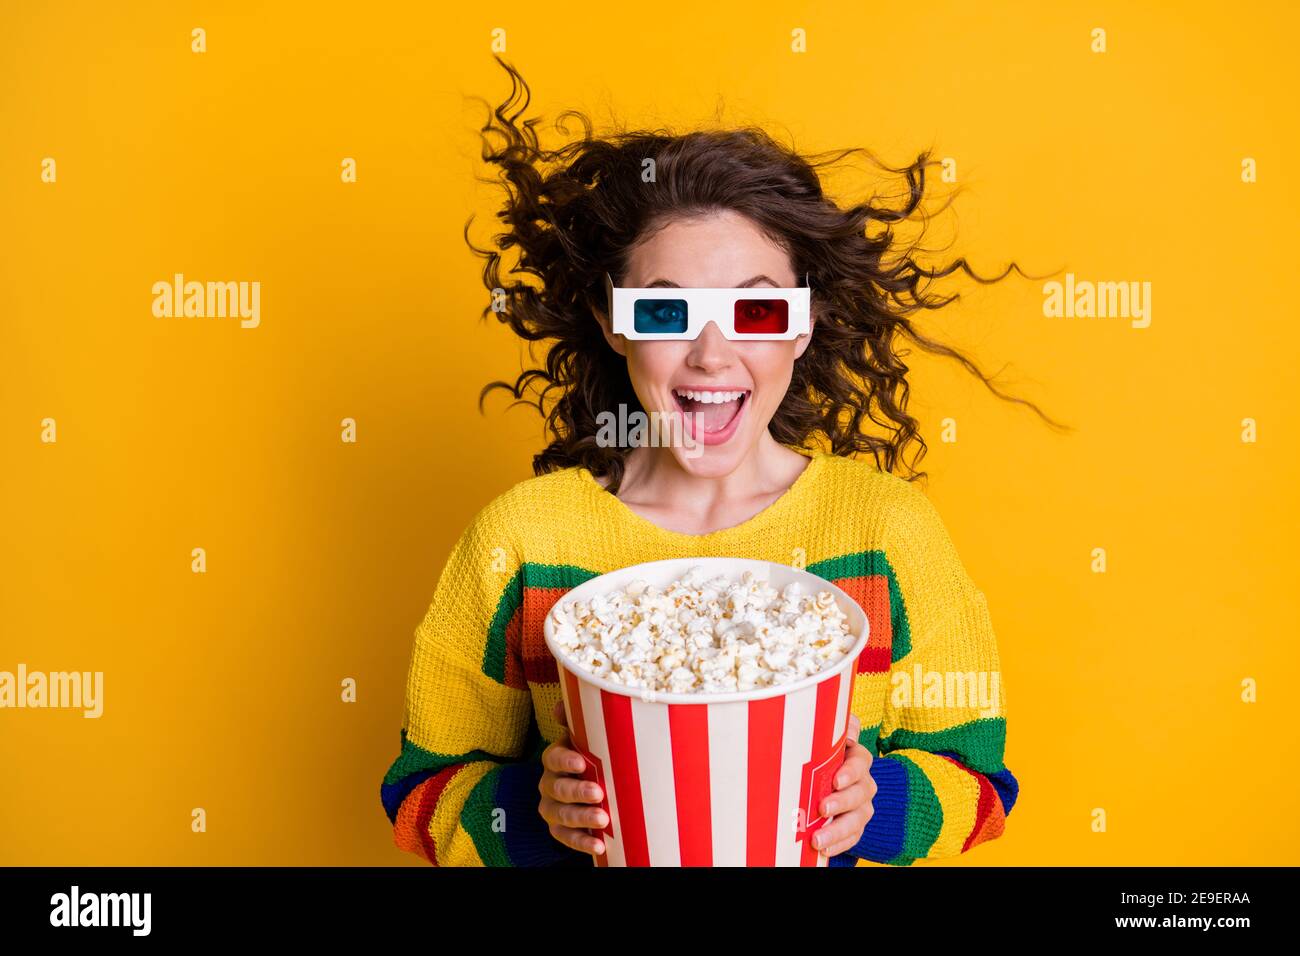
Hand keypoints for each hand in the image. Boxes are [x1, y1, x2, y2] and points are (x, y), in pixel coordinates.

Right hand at [538, 698, 607, 857]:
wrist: (590, 787)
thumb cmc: (591, 757)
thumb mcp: (586, 738)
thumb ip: (577, 722)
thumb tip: (562, 705)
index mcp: (554, 759)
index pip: (553, 758)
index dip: (565, 760)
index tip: (582, 762)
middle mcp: (548, 784)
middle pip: (557, 789)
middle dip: (577, 792)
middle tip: (599, 793)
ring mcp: (552, 808)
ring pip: (561, 815)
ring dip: (581, 818)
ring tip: (603, 819)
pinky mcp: (559, 830)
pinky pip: (565, 839)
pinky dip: (582, 843)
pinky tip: (599, 845)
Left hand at [812, 713, 875, 857]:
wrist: (813, 778)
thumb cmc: (817, 751)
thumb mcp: (822, 734)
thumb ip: (834, 725)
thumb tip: (849, 733)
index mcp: (855, 758)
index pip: (862, 761)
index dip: (852, 771)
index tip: (836, 780)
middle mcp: (862, 782)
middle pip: (862, 792)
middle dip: (843, 802)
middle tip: (823, 809)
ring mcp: (860, 806)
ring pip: (858, 819)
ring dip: (839, 830)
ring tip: (818, 839)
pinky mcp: (853, 826)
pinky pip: (853, 838)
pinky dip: (839, 844)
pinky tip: (824, 850)